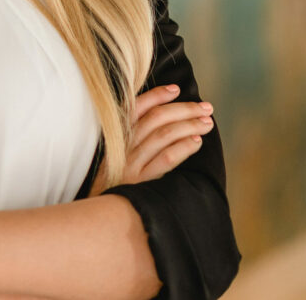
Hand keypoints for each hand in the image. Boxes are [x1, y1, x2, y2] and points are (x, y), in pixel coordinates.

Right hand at [88, 84, 212, 193]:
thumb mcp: (112, 157)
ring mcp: (130, 164)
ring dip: (189, 125)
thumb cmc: (110, 184)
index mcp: (115, 137)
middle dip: (183, 109)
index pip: (136, 108)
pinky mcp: (140, 182)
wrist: (98, 215)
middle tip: (206, 107)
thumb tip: (162, 119)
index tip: (176, 89)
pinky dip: (183, 147)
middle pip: (155, 119)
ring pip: (163, 135)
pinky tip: (196, 142)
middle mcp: (121, 147)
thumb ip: (130, 139)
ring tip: (207, 123)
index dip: (156, 95)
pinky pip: (166, 159)